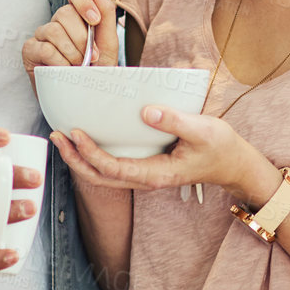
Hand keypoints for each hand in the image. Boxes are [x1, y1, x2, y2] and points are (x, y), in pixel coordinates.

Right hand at [21, 0, 117, 82]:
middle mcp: (58, 22)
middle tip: (91, 57)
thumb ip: (105, 12)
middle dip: (82, 38)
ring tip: (79, 67)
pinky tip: (64, 71)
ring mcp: (42, 35)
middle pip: (65, 13)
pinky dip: (59, 62)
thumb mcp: (108, 42)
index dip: (83, 1)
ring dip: (72, 52)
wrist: (87, 100)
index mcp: (78, 15)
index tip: (94, 21)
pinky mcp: (30, 51)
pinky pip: (44, 48)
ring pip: (54, 30)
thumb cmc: (96, 72)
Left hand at [61, 107, 282, 206]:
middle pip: (100, 177)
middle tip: (56, 136)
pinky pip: (113, 167)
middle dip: (75, 159)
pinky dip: (94, 156)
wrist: (233, 164)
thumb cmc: (220, 147)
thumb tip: (145, 111)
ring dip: (80, 159)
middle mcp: (146, 178)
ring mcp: (144, 175)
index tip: (75, 134)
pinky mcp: (145, 166)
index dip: (91, 153)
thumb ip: (175, 121)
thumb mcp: (203, 129)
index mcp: (157, 173)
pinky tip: (85, 140)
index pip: (114, 168)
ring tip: (62, 138)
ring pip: (103, 175)